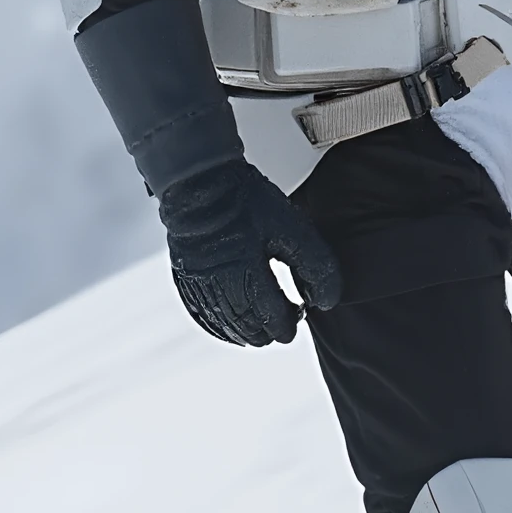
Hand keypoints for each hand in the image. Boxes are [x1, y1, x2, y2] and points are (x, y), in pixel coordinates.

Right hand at [157, 158, 342, 345]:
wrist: (200, 181)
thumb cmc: (245, 201)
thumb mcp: (293, 229)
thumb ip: (315, 266)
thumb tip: (326, 301)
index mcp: (247, 275)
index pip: (272, 319)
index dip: (289, 323)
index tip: (299, 313)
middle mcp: (219, 286)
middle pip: (247, 328)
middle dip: (268, 331)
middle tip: (283, 322)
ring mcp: (198, 284)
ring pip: (224, 325)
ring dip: (245, 332)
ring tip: (261, 328)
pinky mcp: (185, 277)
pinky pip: (202, 314)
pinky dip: (220, 325)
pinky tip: (229, 324)